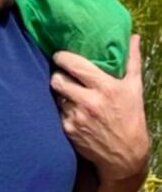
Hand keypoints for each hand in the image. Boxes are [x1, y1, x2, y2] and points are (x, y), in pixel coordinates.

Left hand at [51, 35, 149, 187]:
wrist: (126, 155)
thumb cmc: (131, 116)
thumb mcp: (134, 87)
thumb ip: (132, 60)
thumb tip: (133, 36)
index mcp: (106, 87)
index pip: (74, 64)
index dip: (62, 57)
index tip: (60, 55)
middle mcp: (89, 102)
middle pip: (58, 79)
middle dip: (58, 74)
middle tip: (61, 72)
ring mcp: (77, 117)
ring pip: (56, 94)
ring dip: (60, 92)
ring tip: (69, 91)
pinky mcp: (68, 130)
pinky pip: (58, 111)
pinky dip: (63, 108)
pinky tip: (72, 109)